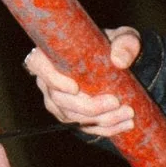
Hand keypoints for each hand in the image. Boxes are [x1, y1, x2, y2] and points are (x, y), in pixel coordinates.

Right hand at [25, 26, 140, 138]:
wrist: (120, 66)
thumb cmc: (115, 46)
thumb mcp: (124, 38)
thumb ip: (125, 43)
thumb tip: (119, 60)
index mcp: (53, 55)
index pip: (37, 65)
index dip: (52, 78)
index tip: (75, 87)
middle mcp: (49, 80)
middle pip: (59, 99)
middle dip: (89, 106)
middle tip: (115, 102)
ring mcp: (58, 102)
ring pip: (73, 117)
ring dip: (102, 119)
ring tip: (128, 113)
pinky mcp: (72, 117)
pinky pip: (84, 127)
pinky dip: (107, 128)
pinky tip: (125, 123)